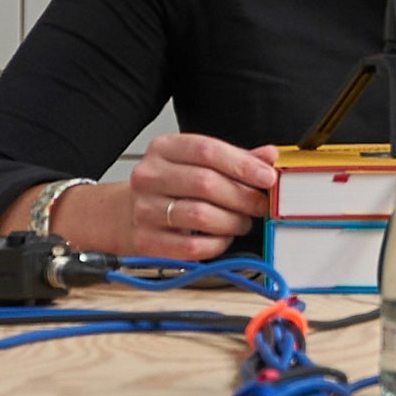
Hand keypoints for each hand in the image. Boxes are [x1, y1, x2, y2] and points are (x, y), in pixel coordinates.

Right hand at [88, 132, 281, 261]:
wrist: (126, 214)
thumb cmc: (170, 187)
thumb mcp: (198, 164)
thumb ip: (235, 159)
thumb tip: (269, 156)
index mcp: (163, 149)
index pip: (207, 150)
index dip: (242, 164)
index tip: (267, 177)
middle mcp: (149, 176)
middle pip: (206, 183)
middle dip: (242, 196)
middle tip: (260, 205)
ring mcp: (144, 209)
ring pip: (200, 215)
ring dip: (232, 222)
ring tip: (241, 222)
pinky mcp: (146, 240)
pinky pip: (192, 246)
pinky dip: (216, 244)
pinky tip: (223, 238)